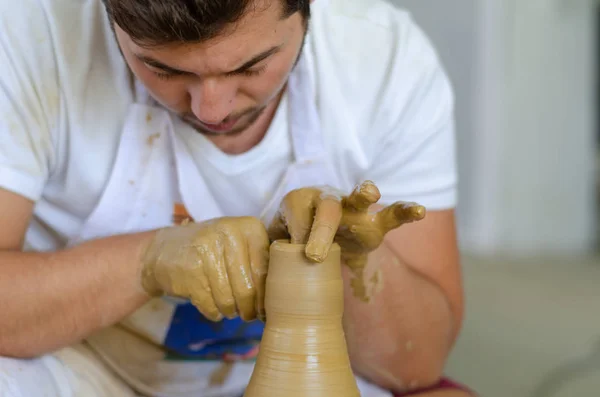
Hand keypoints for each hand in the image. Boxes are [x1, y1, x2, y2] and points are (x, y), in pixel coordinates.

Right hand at [141, 217, 268, 321]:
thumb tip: (282, 300)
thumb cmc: (213, 250)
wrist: (165, 249)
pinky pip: (211, 306)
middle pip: (248, 289)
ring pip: (229, 301)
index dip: (266, 295)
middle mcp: (229, 233)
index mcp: (249, 227)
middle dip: (249, 309)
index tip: (265, 307)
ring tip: (228, 307)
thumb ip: (260, 262)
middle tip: (248, 314)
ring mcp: (207, 250)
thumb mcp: (239, 244)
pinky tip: (211, 304)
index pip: (266, 271)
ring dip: (230, 311)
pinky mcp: (190, 271)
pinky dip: (213, 312)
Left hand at [268, 181, 425, 298]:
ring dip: (363, 194)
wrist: (317, 240)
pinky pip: (392, 215)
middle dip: (320, 229)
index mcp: (297, 203)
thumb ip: (275, 264)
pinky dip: (404, 212)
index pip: (295, 214)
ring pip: (359, 199)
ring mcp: (352, 209)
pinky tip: (418, 211)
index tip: (293, 255)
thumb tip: (265, 299)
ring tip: (370, 193)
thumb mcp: (278, 252)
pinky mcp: (374, 222)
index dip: (293, 234)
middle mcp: (325, 200)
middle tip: (313, 254)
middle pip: (325, 207)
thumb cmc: (293, 245)